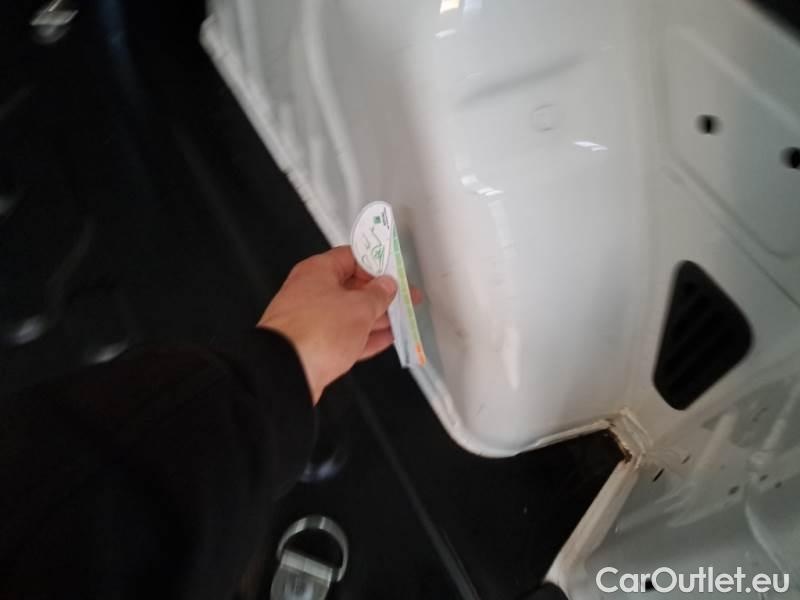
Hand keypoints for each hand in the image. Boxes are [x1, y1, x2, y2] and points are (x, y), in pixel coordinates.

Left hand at [258, 246, 400, 403]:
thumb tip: (386, 286)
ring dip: (376, 317)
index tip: (396, 272)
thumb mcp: (359, 307)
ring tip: (401, 319)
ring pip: (350, 314)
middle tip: (404, 298)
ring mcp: (311, 320)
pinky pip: (345, 336)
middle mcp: (310, 292)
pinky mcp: (314, 346)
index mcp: (317, 271)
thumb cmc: (315, 332)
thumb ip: (378, 294)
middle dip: (380, 294)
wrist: (287, 372)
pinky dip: (365, 337)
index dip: (376, 264)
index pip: (352, 257)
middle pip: (352, 287)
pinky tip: (384, 339)